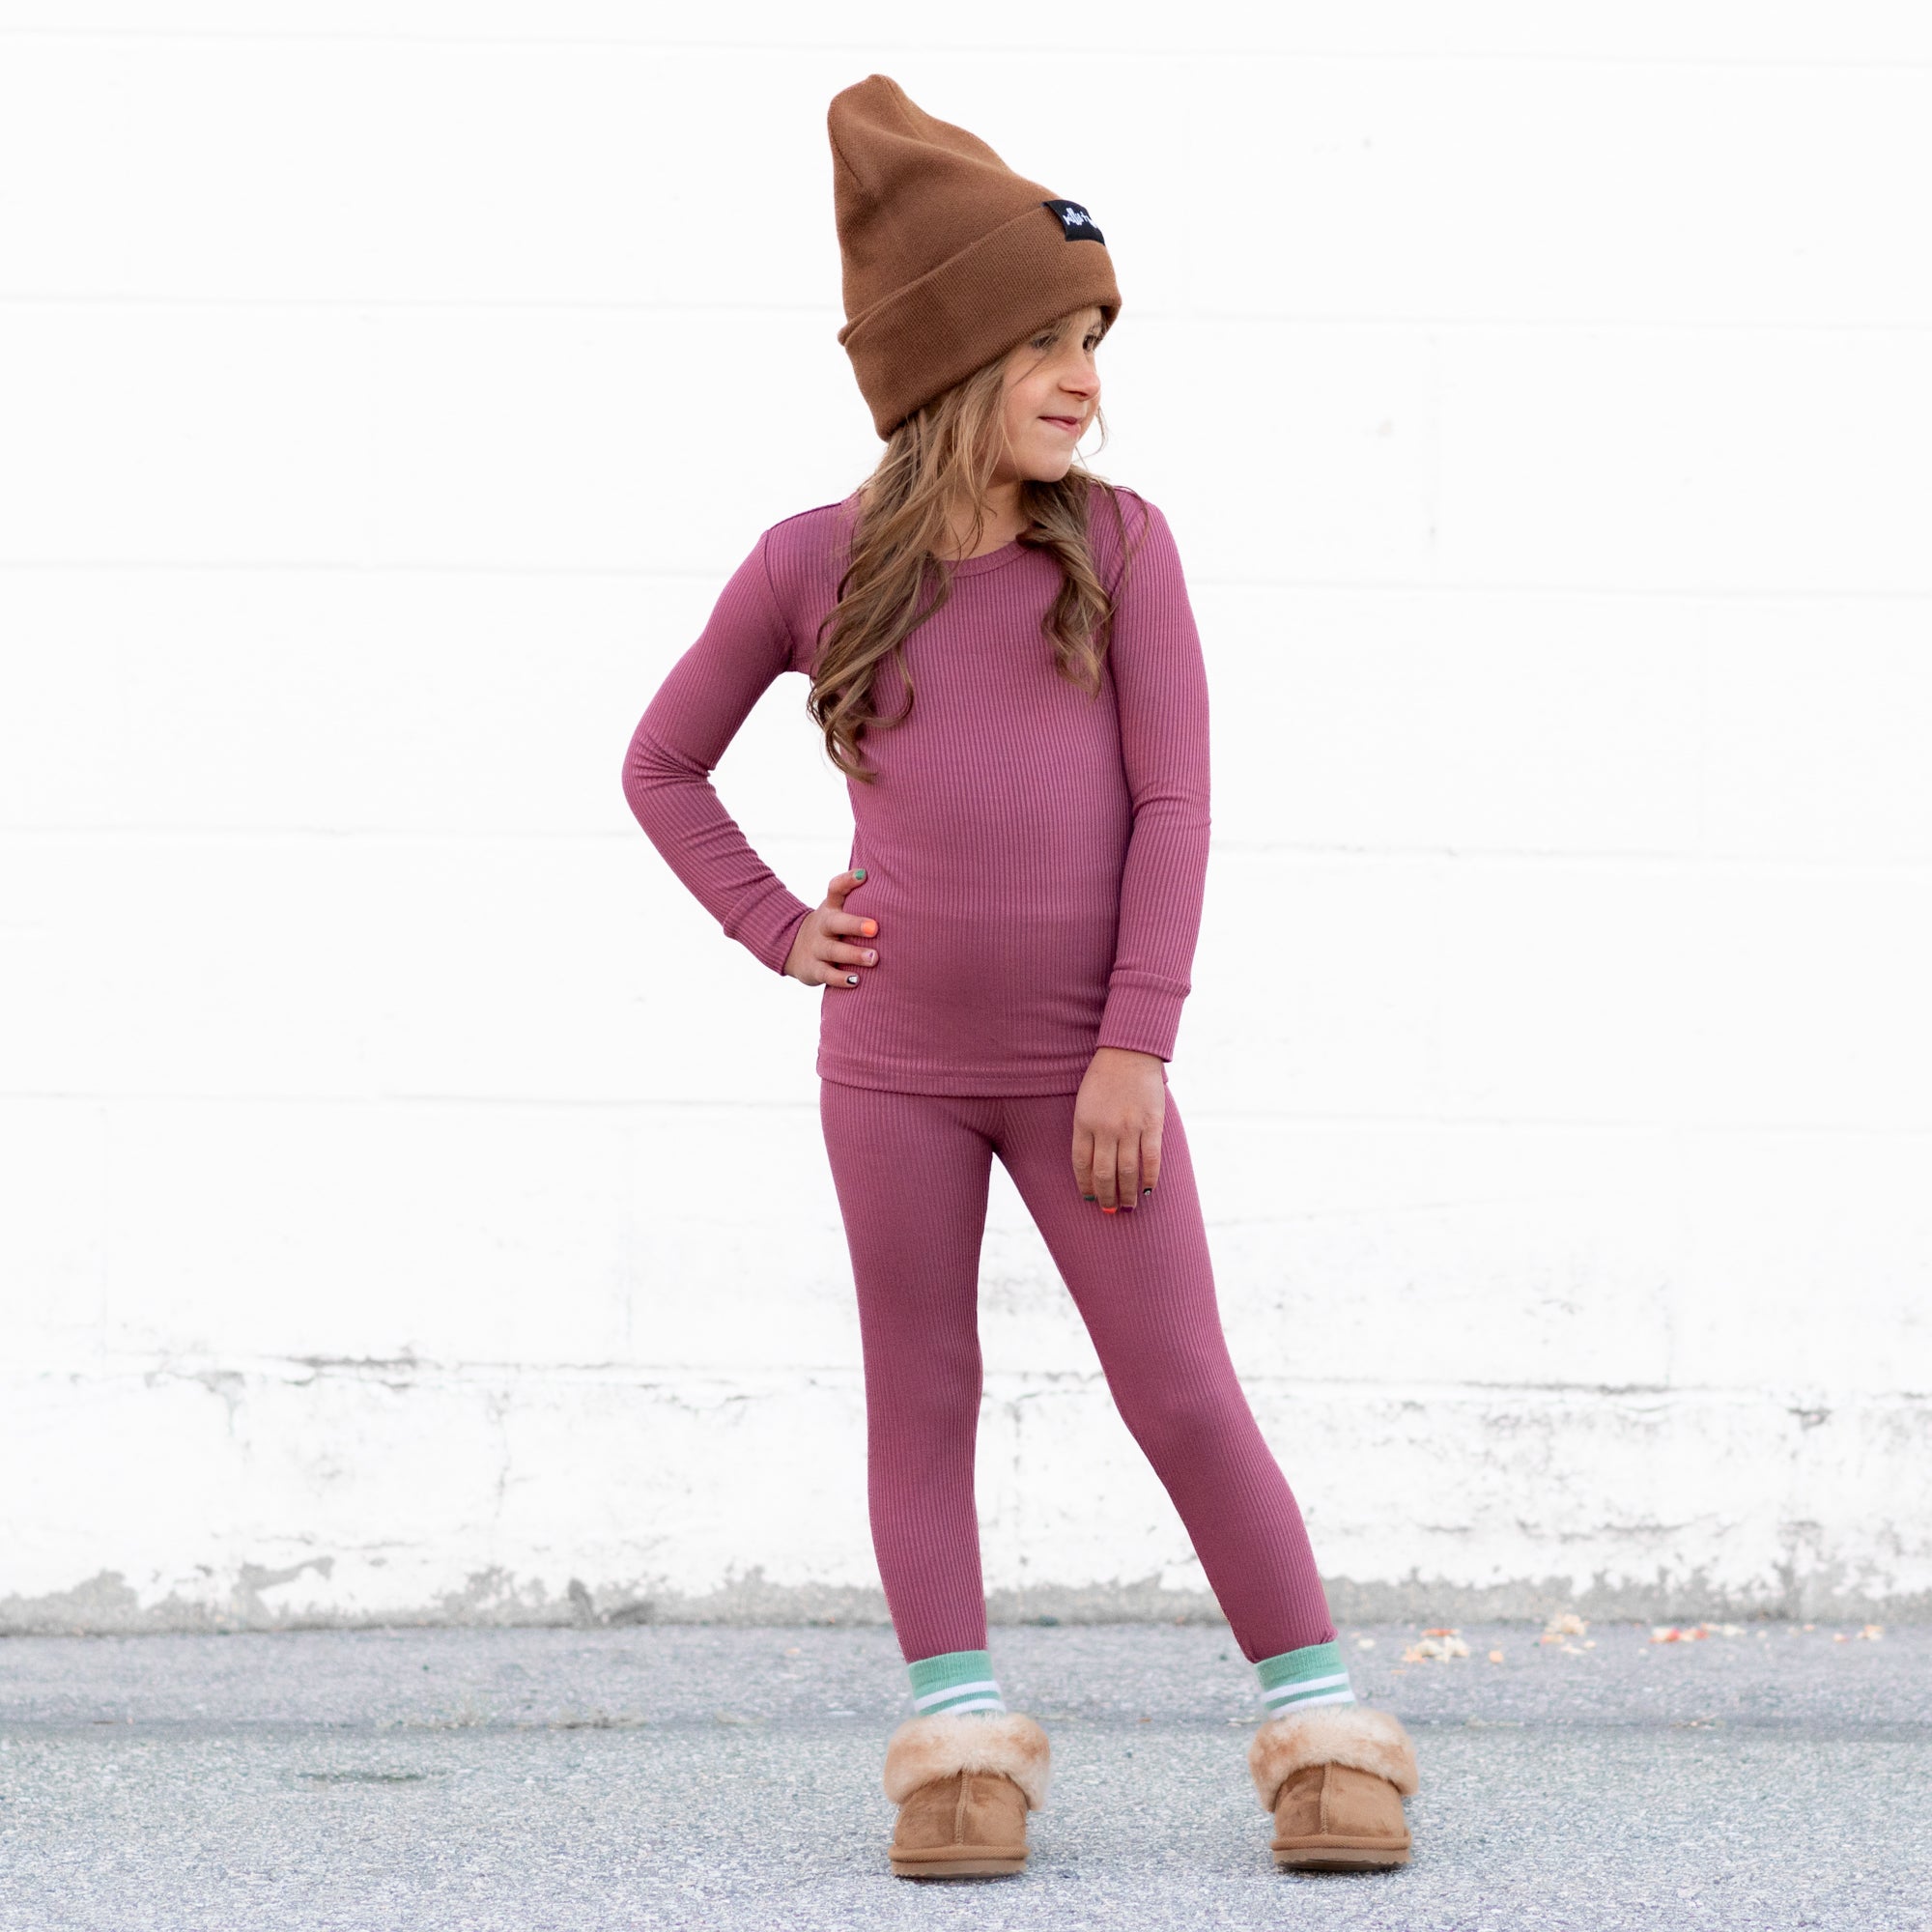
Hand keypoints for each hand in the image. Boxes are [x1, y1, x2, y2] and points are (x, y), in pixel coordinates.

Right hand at [783, 869, 879, 988]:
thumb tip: (900, 887)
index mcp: (831, 908)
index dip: (847, 881)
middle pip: (835, 922)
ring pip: (833, 950)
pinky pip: (826, 974)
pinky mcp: (814, 969)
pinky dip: (840, 979)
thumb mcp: (839, 911)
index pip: (835, 889)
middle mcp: (823, 926)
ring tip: (873, 958)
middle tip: (875, 928)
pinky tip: (856, 981)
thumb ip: (861, 901)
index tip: (864, 875)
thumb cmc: (832, 928)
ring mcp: (817, 948)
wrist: (793, 948)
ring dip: (853, 954)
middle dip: (855, 925)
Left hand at [1072, 1046, 1164, 1211]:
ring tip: (1128, 1207)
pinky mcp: (1152, 1124)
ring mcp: (1130, 1127)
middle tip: (1109, 1210)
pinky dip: (1150, 1178)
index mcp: (1084, 1122)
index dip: (1086, 1185)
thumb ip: (1086, 1130)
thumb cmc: (1104, 1077)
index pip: (1082, 1164)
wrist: (1129, 1052)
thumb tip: (1092, 1164)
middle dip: (1106, 1197)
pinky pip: (1151, 1159)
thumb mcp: (1084, 1102)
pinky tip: (1148, 1190)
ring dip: (1127, 1194)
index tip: (1090, 1198)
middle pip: (1104, 1174)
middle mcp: (1105, 1128)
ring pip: (1127, 1172)